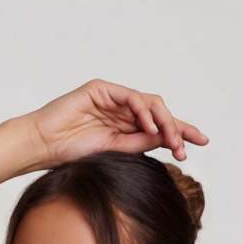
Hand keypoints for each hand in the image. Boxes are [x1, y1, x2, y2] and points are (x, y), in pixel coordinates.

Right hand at [25, 79, 208, 169]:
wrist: (41, 147)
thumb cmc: (70, 154)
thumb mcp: (113, 152)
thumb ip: (140, 143)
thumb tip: (170, 140)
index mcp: (124, 127)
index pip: (158, 127)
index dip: (181, 132)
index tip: (201, 142)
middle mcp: (122, 110)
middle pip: (159, 113)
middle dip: (177, 128)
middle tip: (187, 147)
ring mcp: (112, 98)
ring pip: (150, 104)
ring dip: (164, 122)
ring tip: (172, 141)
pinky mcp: (101, 89)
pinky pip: (131, 97)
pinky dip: (144, 112)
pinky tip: (150, 128)